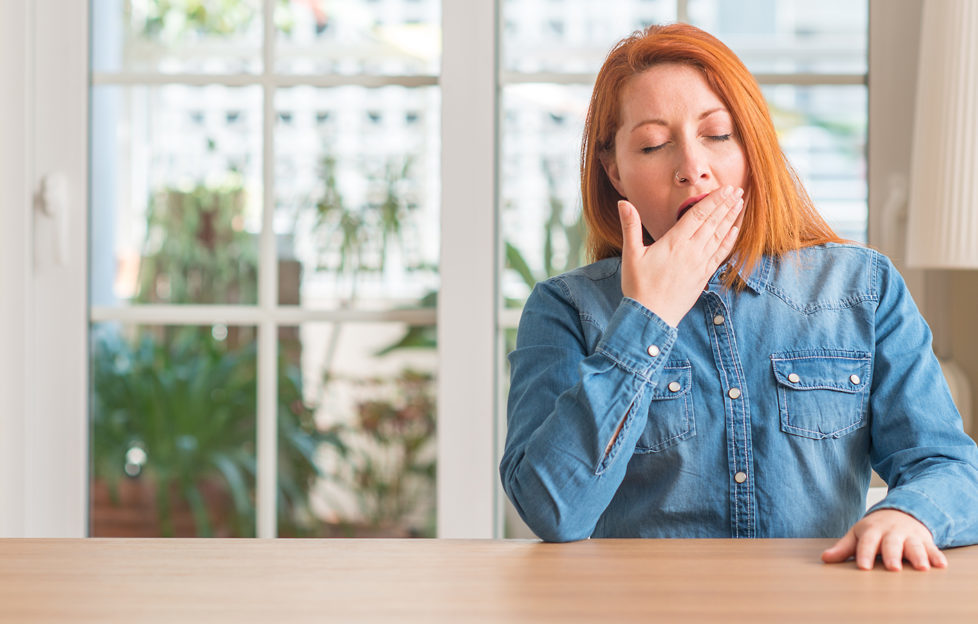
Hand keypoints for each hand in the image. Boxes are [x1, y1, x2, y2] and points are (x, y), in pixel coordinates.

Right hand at [618, 186, 743, 327]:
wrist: (651, 317)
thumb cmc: (638, 286)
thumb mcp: (630, 254)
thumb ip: (630, 226)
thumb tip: (623, 202)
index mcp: (674, 242)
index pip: (698, 215)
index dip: (713, 200)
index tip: (725, 188)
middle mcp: (691, 251)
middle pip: (713, 222)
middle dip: (726, 205)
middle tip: (737, 191)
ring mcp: (700, 264)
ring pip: (719, 236)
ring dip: (731, 219)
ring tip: (740, 204)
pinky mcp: (703, 276)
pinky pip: (721, 254)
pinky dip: (729, 241)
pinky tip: (735, 231)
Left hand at [821, 509, 946, 570]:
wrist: (901, 511)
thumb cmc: (876, 529)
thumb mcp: (858, 534)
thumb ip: (844, 548)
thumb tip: (825, 558)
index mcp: (872, 531)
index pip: (867, 543)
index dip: (865, 554)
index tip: (863, 567)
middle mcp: (892, 532)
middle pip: (891, 544)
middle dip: (892, 555)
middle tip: (893, 568)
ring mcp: (910, 536)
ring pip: (914, 546)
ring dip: (918, 556)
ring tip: (921, 568)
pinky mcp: (925, 540)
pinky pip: (932, 548)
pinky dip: (937, 556)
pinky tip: (941, 565)